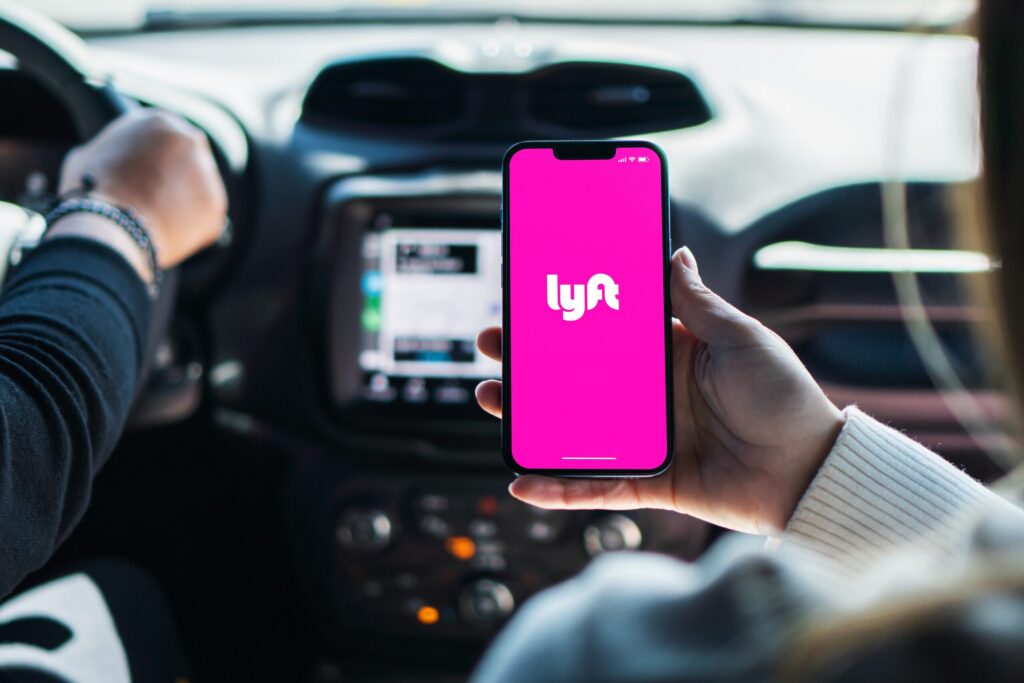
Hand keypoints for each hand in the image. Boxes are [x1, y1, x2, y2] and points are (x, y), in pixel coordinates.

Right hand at [56, 109, 226, 267]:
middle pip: (188, 159)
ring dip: (185, 202)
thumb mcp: (88, 155)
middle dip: (177, 177)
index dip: (157, 157)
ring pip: (199, 189)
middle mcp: (190, 141)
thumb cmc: (91, 189)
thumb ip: (111, 152)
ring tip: (157, 220)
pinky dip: (190, 227)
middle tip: (159, 198)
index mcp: (159, 121)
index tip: (150, 173)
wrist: (110, 224)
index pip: (165, 136)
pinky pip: (205, 217)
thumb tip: (108, 160)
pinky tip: (168, 233)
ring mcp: (207, 173)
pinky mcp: (216, 205)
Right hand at [476, 247, 844, 535]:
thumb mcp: (741, 338)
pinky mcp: (652, 481)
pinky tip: (521, 480)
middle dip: (531, 362)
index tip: (530, 301)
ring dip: (530, 416)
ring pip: (574, 428)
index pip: (607, 332)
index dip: (568, 318)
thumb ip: (698, 302)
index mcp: (672, 354)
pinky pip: (597, 486)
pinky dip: (560, 488)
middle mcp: (653, 395)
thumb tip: (674, 252)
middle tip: (492, 345)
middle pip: (577, 377)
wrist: (811, 470)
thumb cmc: (785, 397)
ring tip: (489, 396)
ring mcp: (648, 439)